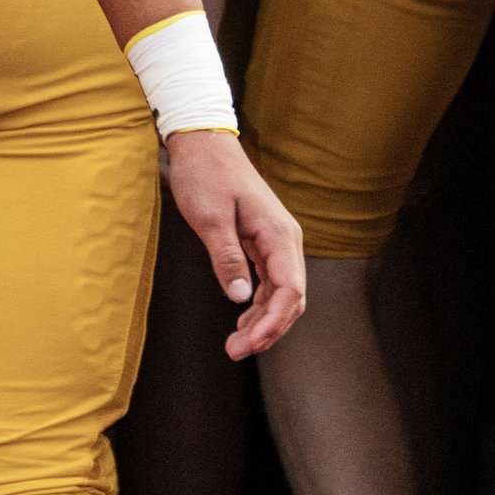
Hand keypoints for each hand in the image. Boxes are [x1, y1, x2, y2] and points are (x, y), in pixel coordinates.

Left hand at [166, 132, 306, 360]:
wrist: (204, 143)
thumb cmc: (205, 175)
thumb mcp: (210, 218)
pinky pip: (270, 281)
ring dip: (263, 321)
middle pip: (291, 297)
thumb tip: (241, 298)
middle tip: (234, 350)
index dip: (273, 324)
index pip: (290, 291)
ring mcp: (276, 241)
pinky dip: (259, 304)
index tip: (247, 344)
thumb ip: (227, 259)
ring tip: (235, 343)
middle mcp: (285, 239)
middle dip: (268, 329)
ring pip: (281, 293)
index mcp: (278, 234)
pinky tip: (243, 318)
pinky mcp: (263, 241)